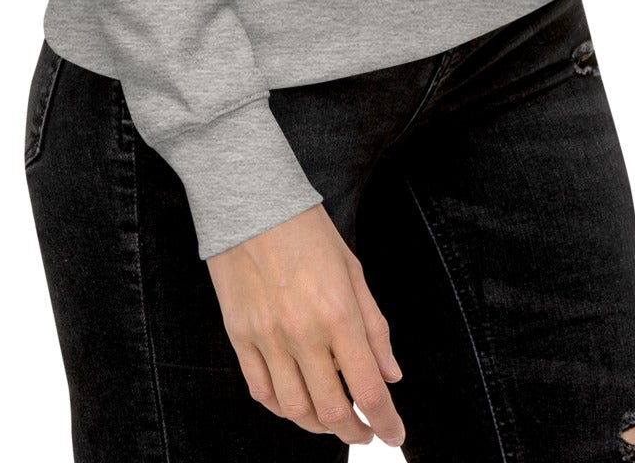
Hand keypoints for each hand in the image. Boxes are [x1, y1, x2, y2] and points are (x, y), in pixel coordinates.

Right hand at [206, 202, 406, 446]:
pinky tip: (297, 404)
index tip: (395, 435)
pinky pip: (261, 391)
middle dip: (355, 431)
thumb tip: (392, 374)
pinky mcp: (239, 336)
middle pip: (332, 410)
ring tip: (334, 420)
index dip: (386, 422)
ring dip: (319, 426)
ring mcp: (267, 338)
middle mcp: (303, 333)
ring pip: (295, 409)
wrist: (250, 200)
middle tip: (366, 431)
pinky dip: (282, 409)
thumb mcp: (352, 269)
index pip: (368, 389)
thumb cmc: (306, 228)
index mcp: (338, 313)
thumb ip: (374, 326)